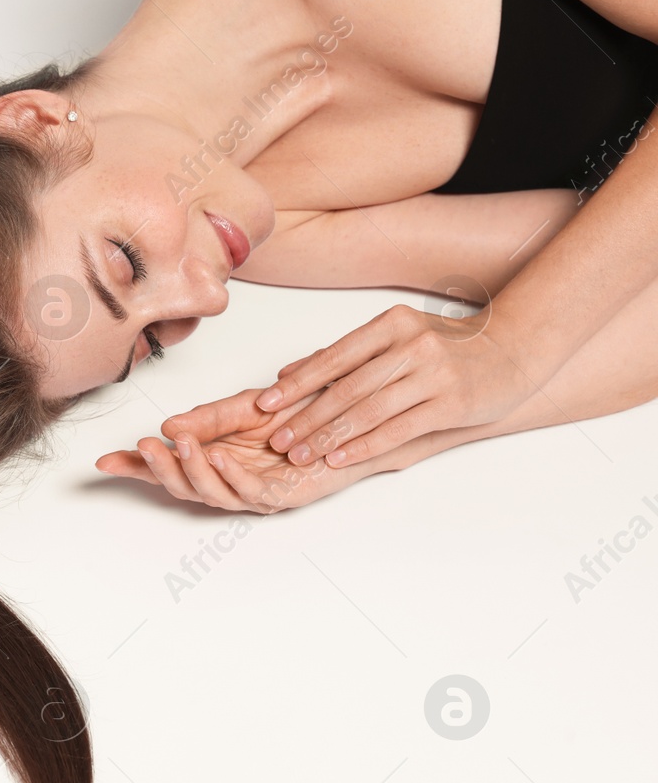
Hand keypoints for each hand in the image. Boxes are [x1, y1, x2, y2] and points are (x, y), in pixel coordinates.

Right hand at [95, 386, 388, 512]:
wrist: (353, 415)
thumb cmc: (304, 412)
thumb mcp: (245, 405)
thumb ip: (207, 417)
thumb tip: (168, 425)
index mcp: (215, 459)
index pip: (167, 467)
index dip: (135, 467)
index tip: (105, 461)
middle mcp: (231, 481)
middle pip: (182, 487)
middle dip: (159, 469)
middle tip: (143, 446)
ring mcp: (255, 493)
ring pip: (211, 493)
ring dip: (191, 470)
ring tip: (176, 444)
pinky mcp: (284, 496)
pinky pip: (250, 491)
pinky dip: (230, 475)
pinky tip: (217, 455)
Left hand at [250, 303, 538, 468]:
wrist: (517, 348)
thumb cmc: (448, 347)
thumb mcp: (396, 338)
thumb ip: (344, 356)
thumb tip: (287, 371)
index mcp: (392, 324)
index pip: (334, 356)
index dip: (297, 384)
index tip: (266, 405)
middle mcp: (412, 344)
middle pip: (347, 387)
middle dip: (307, 417)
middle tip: (278, 440)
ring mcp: (435, 372)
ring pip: (369, 410)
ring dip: (329, 436)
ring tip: (301, 454)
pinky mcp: (453, 401)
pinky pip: (398, 428)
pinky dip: (365, 445)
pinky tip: (340, 458)